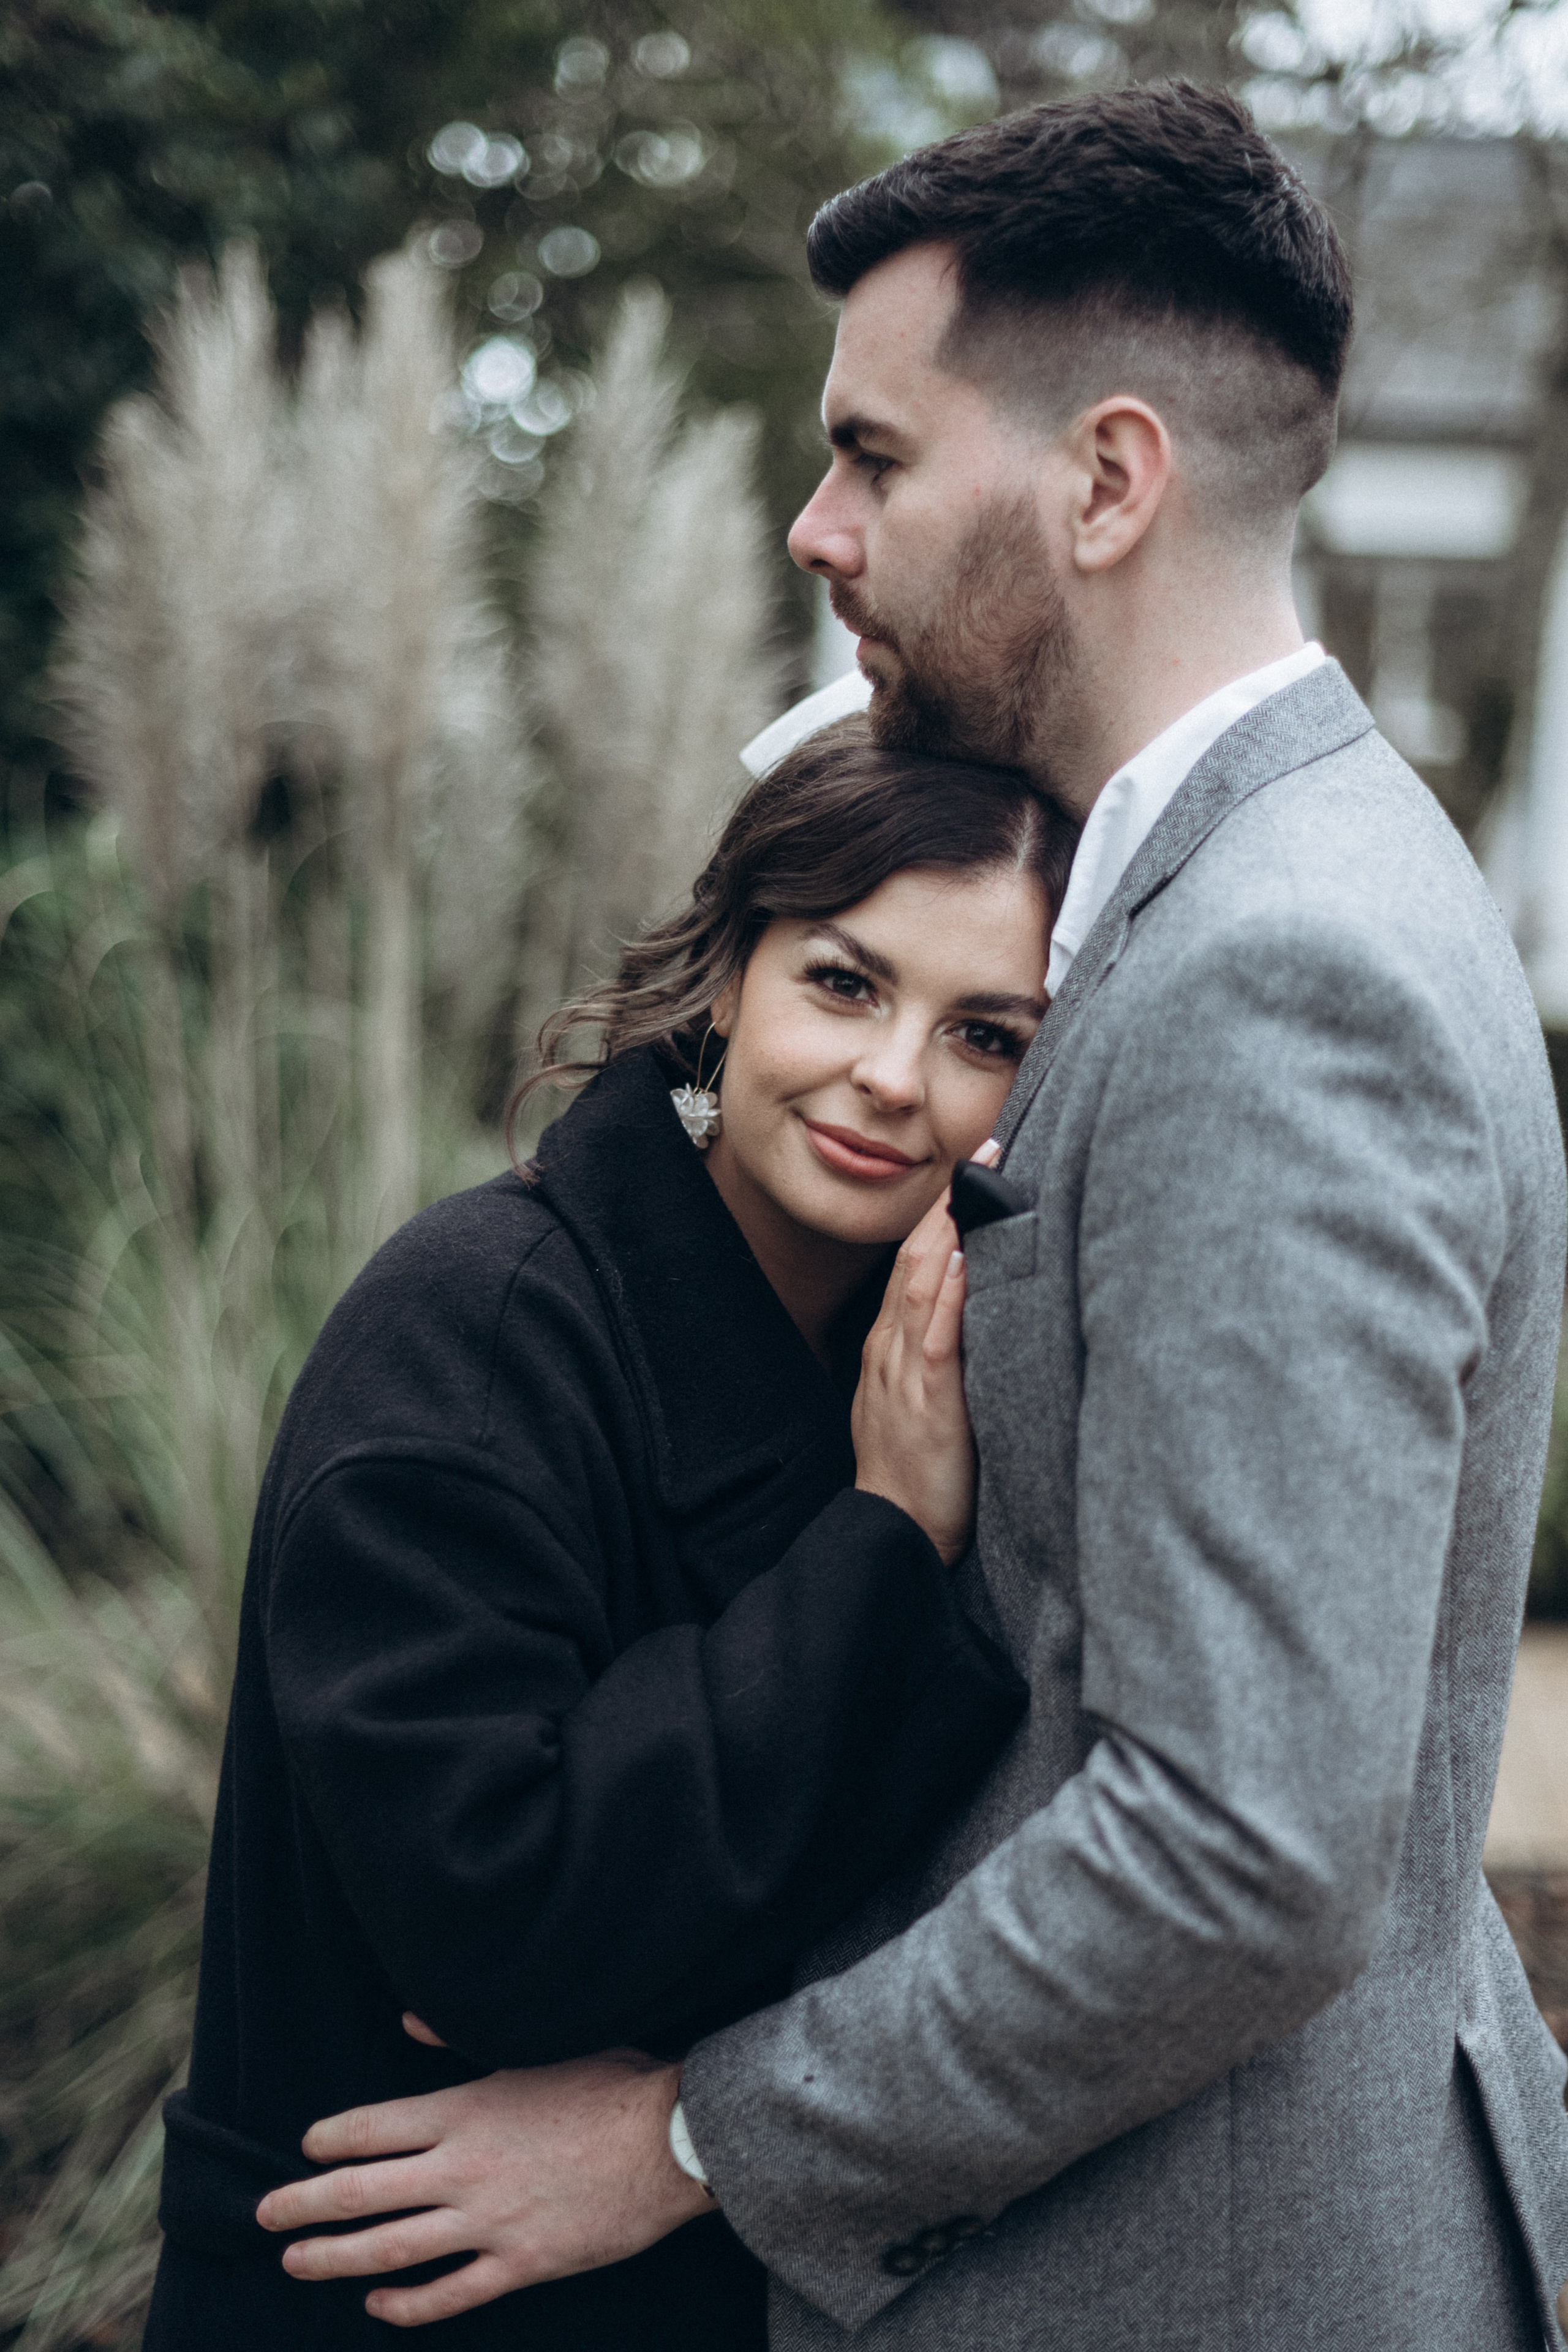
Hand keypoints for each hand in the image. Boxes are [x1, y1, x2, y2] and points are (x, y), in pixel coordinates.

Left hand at [254, 2049, 712, 2327]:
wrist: (670, 2140)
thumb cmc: (608, 2084)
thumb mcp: (534, 2046)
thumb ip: (460, 2040)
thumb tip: (408, 2019)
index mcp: (464, 2110)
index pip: (370, 2129)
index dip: (326, 2141)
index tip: (304, 2147)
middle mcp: (463, 2168)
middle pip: (359, 2193)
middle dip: (302, 2205)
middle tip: (264, 2215)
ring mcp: (489, 2222)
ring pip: (390, 2250)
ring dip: (334, 2258)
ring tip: (296, 2263)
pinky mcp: (521, 2264)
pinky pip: (449, 2293)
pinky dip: (406, 2305)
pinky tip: (378, 2306)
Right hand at [852, 1157, 987, 1567]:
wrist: (898, 1530)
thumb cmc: (919, 1469)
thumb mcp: (925, 1396)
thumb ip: (943, 1348)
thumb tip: (978, 1301)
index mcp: (893, 1344)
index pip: (915, 1260)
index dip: (941, 1209)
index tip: (973, 1164)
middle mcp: (892, 1347)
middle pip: (916, 1256)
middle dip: (949, 1199)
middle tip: (986, 1147)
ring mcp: (904, 1371)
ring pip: (922, 1283)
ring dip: (951, 1229)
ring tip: (979, 1181)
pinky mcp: (927, 1401)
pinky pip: (936, 1337)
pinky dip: (949, 1293)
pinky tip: (966, 1259)